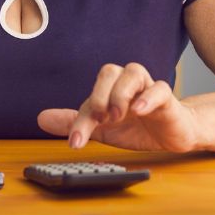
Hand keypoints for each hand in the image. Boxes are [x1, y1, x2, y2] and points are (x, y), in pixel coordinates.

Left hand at [37, 63, 203, 152]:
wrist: (173, 134)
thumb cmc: (138, 127)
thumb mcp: (104, 130)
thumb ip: (77, 123)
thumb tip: (41, 118)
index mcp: (110, 91)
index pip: (90, 97)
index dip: (80, 121)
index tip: (76, 142)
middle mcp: (127, 85)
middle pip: (110, 72)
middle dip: (100, 95)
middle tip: (100, 119)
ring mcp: (147, 89)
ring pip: (133, 72)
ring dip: (121, 93)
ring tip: (118, 115)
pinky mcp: (167, 98)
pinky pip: (159, 88)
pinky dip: (148, 97)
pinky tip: (139, 110)